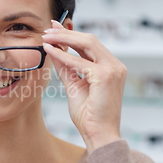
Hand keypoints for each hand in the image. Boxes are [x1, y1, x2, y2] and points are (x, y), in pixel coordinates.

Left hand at [42, 20, 126, 153]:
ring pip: (87, 44)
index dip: (71, 34)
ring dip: (64, 38)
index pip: (89, 44)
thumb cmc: (88, 114)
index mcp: (110, 67)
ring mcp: (113, 69)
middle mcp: (115, 65)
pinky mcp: (106, 77)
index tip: (53, 28)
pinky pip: (80, 62)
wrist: (98, 135)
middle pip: (89, 39)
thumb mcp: (74, 85)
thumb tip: (54, 51)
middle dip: (66, 32)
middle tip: (47, 29)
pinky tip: (50, 51)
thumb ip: (66, 68)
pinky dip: (63, 55)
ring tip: (46, 36)